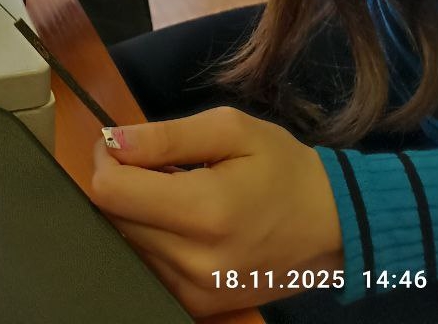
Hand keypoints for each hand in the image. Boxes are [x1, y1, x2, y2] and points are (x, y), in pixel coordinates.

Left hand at [92, 109, 343, 316]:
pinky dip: (152, 238)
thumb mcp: (230, 130)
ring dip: (136, 212)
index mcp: (204, 211)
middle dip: (120, 182)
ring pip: (127, 244)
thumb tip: (112, 141)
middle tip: (149, 161)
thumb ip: (165, 137)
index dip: (105, 159)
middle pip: (114, 218)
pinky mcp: (199, 306)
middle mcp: (194, 261)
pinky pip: (148, 266)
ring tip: (172, 190)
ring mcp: (196, 291)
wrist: (333, 226)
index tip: (120, 143)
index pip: (111, 193)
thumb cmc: (282, 168)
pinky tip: (180, 220)